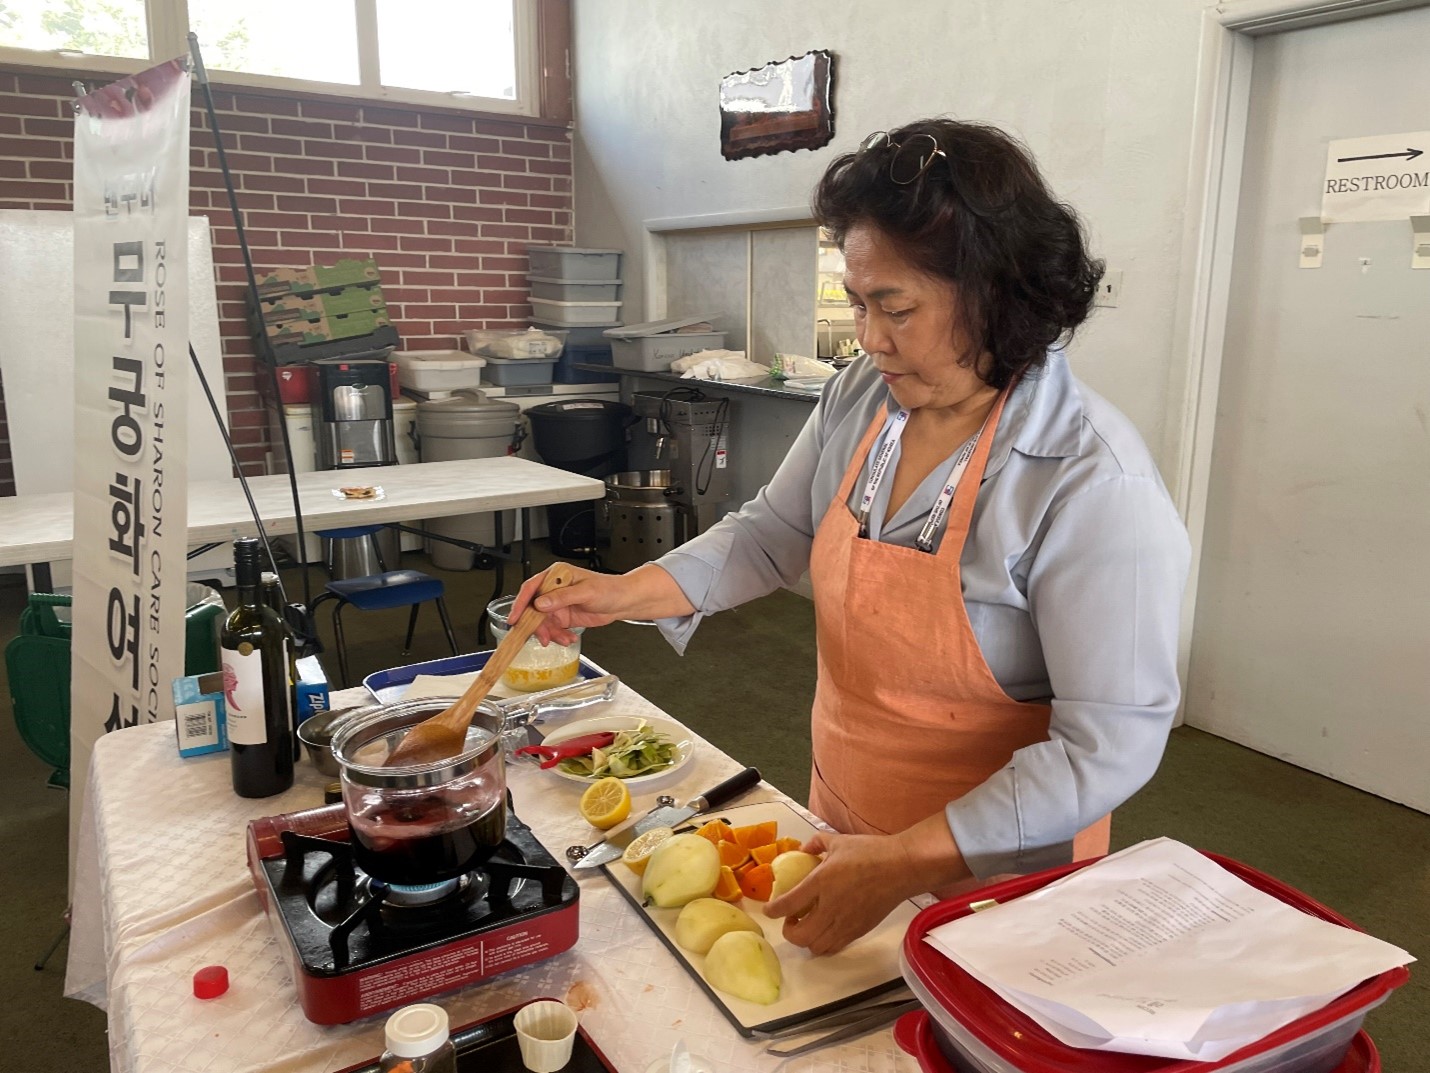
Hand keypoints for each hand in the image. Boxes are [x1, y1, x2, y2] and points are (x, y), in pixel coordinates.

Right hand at [509, 563, 694, 644]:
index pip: (531, 588)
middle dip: (536, 625)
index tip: (515, 618)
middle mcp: (554, 590)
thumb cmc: (609, 589)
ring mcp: (558, 604)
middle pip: (534, 608)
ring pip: (543, 622)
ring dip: (550, 633)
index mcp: (556, 576)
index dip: (521, 603)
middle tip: (542, 636)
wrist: (624, 602)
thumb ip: (562, 598)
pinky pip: (553, 629)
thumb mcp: (585, 592)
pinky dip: (558, 636)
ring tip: (562, 639)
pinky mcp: (564, 617)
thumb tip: (541, 603)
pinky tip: (568, 638)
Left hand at [763, 814, 970, 954]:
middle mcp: (830, 908)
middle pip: (799, 936)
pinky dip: (824, 944)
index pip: (788, 904)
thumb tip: (803, 849)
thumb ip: (816, 844)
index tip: (769, 910)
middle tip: (790, 919)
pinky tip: (826, 930)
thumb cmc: (870, 852)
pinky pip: (835, 947)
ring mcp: (846, 923)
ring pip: (816, 947)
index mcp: (821, 882)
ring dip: (806, 940)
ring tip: (808, 925)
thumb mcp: (838, 841)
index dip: (773, 910)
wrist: (901, 868)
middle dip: (789, 931)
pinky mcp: (859, 931)